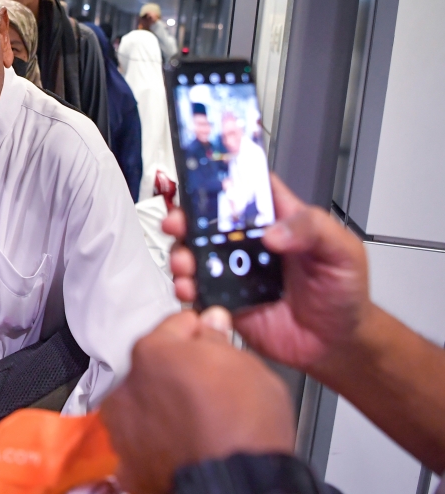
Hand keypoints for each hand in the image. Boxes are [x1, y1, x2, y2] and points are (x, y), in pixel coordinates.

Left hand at [101, 310, 293, 493]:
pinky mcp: (126, 460)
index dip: (198, 333)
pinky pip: (141, 438)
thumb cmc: (246, 430)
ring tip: (196, 422)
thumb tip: (211, 323)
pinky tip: (183, 444)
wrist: (237, 487)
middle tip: (208, 390)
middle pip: (154, 365)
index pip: (175, 325)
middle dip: (176, 371)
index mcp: (153, 352)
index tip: (209, 341)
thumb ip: (218, 341)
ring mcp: (122, 425)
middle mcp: (127, 385)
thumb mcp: (248, 368)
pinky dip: (157, 439)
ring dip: (163, 405)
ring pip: (144, 401)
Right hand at [163, 173, 373, 374]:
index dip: (224, 177)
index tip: (200, 176)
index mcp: (278, 220)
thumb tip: (271, 234)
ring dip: (182, 253)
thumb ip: (313, 230)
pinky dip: (186, 287)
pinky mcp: (227, 300)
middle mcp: (251, 243)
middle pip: (210, 220)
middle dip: (186, 217)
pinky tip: (188, 289)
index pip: (248, 189)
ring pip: (197, 253)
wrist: (337, 345)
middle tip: (176, 223)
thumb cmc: (345, 292)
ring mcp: (236, 271)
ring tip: (184, 263)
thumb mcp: (343, 251)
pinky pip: (199, 290)